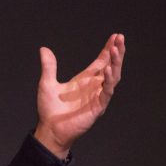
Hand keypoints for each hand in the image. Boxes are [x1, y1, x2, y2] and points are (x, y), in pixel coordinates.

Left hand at [34, 33, 125, 158]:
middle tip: (121, 38)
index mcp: (85, 80)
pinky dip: (108, 80)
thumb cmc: (49, 109)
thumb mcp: (47, 83)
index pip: (101, 61)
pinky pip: (106, 92)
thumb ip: (49, 66)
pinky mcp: (98, 107)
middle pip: (110, 66)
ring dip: (115, 63)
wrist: (49, 129)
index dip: (108, 49)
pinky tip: (107, 69)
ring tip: (116, 49)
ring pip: (113, 77)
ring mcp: (97, 96)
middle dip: (116, 53)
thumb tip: (44, 49)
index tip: (115, 36)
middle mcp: (94, 86)